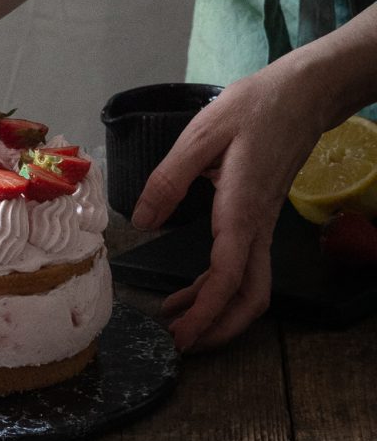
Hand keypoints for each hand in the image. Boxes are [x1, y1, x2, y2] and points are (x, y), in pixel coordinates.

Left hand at [130, 55, 330, 352]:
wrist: (300, 96)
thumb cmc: (253, 108)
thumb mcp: (202, 133)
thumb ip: (169, 178)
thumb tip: (140, 221)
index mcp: (241, 208)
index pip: (228, 276)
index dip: (206, 312)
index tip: (182, 335)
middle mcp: (257, 225)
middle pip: (250, 298)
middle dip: (220, 329)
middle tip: (181, 345)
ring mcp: (263, 224)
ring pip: (250, 286)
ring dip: (218, 311)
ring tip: (177, 322)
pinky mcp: (261, 216)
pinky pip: (245, 264)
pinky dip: (220, 285)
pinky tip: (192, 285)